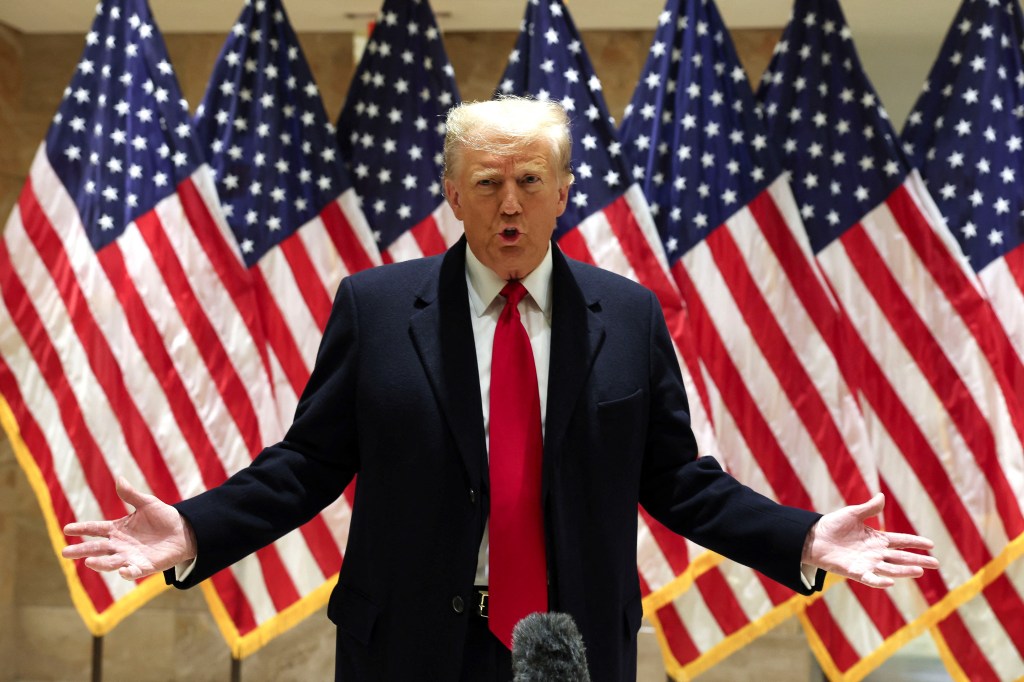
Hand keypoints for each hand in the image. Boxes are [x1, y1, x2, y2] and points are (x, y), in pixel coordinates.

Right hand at [61, 477, 196, 580]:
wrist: (184, 532)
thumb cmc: (163, 517)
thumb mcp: (147, 503)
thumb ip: (131, 495)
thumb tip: (119, 478)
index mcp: (117, 529)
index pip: (95, 529)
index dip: (81, 528)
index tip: (66, 529)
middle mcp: (120, 545)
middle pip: (97, 548)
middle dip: (82, 550)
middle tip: (65, 553)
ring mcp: (130, 557)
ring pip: (111, 562)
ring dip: (100, 563)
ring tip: (89, 562)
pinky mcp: (145, 566)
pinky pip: (134, 571)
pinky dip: (129, 572)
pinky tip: (124, 571)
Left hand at [802, 493, 938, 587]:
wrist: (813, 538)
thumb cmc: (833, 525)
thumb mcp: (852, 514)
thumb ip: (868, 508)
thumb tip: (882, 496)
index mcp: (876, 538)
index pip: (900, 540)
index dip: (915, 542)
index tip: (931, 544)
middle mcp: (875, 552)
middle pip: (901, 557)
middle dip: (918, 560)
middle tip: (936, 563)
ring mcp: (867, 563)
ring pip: (890, 568)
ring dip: (904, 570)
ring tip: (920, 571)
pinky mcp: (855, 571)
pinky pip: (870, 578)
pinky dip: (880, 581)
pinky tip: (891, 582)